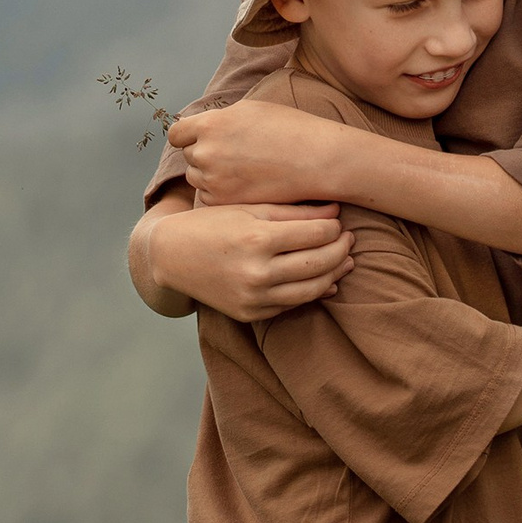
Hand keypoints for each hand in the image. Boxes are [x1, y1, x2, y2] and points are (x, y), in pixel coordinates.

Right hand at [141, 199, 353, 321]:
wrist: (171, 255)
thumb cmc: (212, 223)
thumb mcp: (249, 208)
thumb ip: (293, 212)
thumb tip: (335, 212)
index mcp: (257, 238)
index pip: (317, 235)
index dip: (335, 228)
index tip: (341, 222)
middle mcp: (257, 272)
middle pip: (319, 263)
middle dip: (341, 250)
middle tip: (350, 239)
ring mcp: (253, 297)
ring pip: (312, 289)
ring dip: (335, 274)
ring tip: (345, 260)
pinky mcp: (250, 313)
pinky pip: (292, 304)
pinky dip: (314, 293)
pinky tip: (326, 282)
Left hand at [167, 101, 351, 207]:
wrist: (316, 161)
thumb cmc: (288, 129)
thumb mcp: (248, 109)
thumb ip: (218, 119)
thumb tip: (199, 125)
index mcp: (210, 124)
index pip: (177, 133)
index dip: (188, 136)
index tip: (200, 139)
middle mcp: (206, 152)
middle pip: (189, 156)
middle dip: (204, 155)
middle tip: (232, 155)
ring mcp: (214, 180)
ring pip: (197, 178)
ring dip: (211, 175)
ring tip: (241, 169)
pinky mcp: (224, 202)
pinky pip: (208, 197)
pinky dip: (221, 193)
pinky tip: (244, 185)